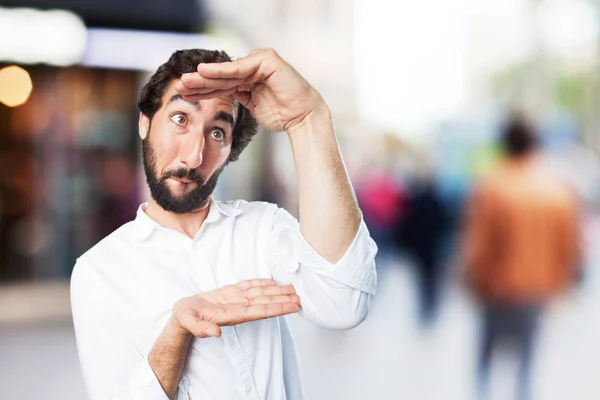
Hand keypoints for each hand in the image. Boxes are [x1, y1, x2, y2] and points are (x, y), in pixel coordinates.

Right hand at [171, 279, 300, 337]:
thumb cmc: (185, 318)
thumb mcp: (188, 322)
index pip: (259, 311)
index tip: (292, 307)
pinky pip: (248, 286)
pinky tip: (272, 282)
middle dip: (282, 300)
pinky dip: (261, 283)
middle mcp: (237, 308)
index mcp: (231, 315)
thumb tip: (215, 333)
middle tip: (300, 298)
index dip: (277, 308)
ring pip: (260, 294)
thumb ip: (200, 328)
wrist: (182, 315)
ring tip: (292, 289)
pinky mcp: (230, 293)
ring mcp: (235, 300)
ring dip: (276, 291)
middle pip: (265, 303)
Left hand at [174, 48, 324, 132]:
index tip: (185, 94)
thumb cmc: (283, 115)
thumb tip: (220, 95)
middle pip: (222, 76)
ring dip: (206, 77)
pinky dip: (222, 70)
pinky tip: (204, 71)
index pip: (222, 83)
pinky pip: (240, 68)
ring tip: (187, 80)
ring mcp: (260, 62)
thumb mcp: (253, 106)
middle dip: (200, 82)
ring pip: (228, 72)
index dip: (204, 89)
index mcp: (250, 78)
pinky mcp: (267, 60)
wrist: (302, 117)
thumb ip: (239, 97)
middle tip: (180, 86)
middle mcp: (254, 68)